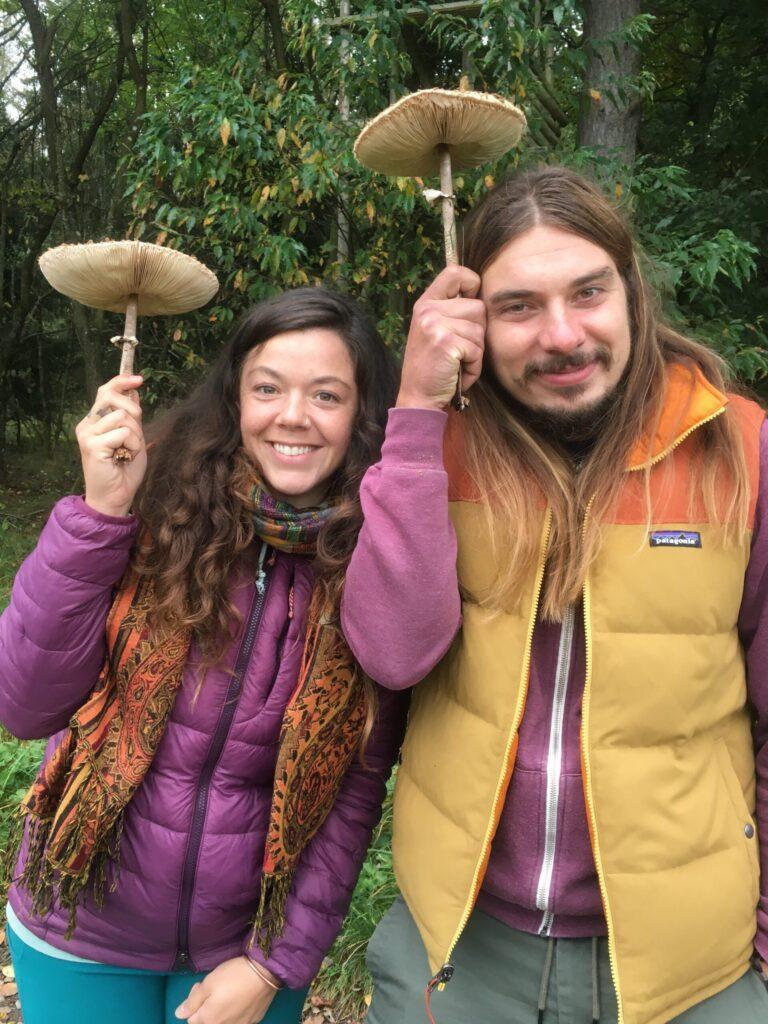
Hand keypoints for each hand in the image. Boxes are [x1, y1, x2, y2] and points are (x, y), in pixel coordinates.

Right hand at [76, 374, 146, 516]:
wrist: (116, 496)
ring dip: (135, 435)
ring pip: (122, 416)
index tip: (139, 379)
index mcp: (95, 421)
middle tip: (136, 434)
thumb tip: (133, 390)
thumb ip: (131, 417)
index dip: (121, 382)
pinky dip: (132, 445)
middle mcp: (87, 425)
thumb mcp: (133, 437)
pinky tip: (125, 457)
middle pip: (112, 397)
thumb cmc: (125, 470)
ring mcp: (87, 435)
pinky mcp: (92, 445)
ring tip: (128, 452)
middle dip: (133, 410)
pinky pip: (123, 433)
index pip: (105, 391)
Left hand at [174, 956, 278, 1023]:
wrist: (265, 973)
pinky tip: (240, 998)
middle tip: (214, 988)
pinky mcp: (252, 1021)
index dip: (194, 1002)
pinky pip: (237, 1020)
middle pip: (206, 1022)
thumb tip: (179, 1014)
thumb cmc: (233, 976)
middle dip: (206, 1008)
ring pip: (222, 1021)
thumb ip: (192, 1001)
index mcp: (208, 1020)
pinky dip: (235, 1012)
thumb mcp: (209, 983)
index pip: (191, 1019)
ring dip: (220, 1011)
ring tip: (228, 993)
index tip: (202, 987)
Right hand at [397, 265, 485, 410]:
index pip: (455, 273)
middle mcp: (427, 310)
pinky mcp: (445, 342)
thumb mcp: (434, 331)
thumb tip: (481, 295)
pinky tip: (456, 372)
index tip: (470, 305)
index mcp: (426, 303)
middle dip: (476, 332)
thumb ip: (451, 311)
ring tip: (456, 363)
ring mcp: (434, 325)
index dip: (472, 285)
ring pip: (480, 330)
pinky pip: (477, 350)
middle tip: (458, 350)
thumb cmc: (433, 367)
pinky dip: (473, 366)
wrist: (417, 397)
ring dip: (475, 352)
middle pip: (478, 307)